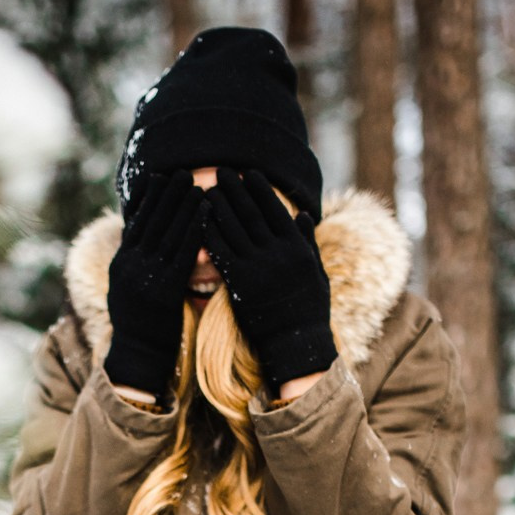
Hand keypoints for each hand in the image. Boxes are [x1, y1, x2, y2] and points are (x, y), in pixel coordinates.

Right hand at [104, 172, 204, 396]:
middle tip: (182, 172)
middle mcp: (131, 266)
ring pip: (168, 232)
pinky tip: (206, 212)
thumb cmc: (137, 325)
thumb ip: (132, 263)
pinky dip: (195, 228)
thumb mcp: (125, 290)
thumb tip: (137, 239)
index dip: (149, 199)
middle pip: (151, 221)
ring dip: (184, 205)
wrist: (137, 355)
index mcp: (121, 263)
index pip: (135, 222)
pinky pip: (183, 251)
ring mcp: (147, 276)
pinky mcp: (166, 289)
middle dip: (167, 195)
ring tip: (197, 184)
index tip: (160, 178)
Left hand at [202, 168, 336, 392]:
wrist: (296, 342)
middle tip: (221, 172)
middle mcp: (277, 252)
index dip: (260, 189)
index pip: (275, 209)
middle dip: (235, 190)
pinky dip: (209, 233)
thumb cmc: (309, 308)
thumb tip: (303, 213)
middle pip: (251, 213)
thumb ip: (307, 241)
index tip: (248, 173)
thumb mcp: (316, 272)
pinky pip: (221, 252)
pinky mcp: (240, 283)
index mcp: (296, 246)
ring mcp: (257, 267)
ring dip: (218, 206)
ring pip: (234, 228)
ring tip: (206, 190)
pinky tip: (199, 221)